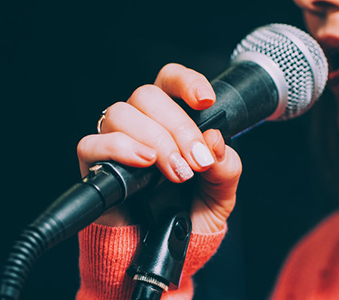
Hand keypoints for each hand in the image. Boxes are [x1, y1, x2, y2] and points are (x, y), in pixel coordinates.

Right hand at [77, 63, 241, 232]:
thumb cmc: (193, 213)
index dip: (186, 82)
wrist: (174, 247)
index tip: (205, 100)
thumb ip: (225, 167)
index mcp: (173, 120)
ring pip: (121, 113)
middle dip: (178, 128)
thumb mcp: (222, 191)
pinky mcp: (95, 165)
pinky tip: (143, 163)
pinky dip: (119, 149)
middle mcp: (143, 125)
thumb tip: (214, 141)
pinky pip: (92, 143)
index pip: (171, 81)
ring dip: (154, 140)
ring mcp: (117, 142)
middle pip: (147, 95)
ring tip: (175, 172)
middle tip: (196, 161)